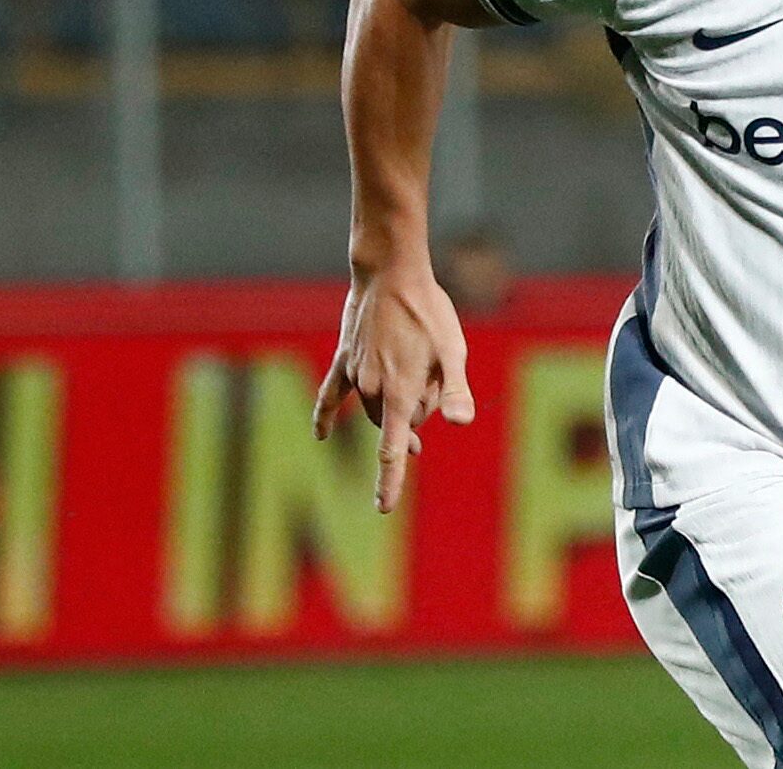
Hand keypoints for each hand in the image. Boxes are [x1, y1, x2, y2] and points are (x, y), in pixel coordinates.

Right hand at [313, 258, 475, 512]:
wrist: (391, 274)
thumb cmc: (429, 312)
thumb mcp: (452, 350)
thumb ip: (454, 389)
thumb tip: (461, 423)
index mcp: (399, 393)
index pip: (391, 449)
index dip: (389, 481)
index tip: (382, 508)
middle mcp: (372, 390)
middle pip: (396, 423)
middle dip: (416, 419)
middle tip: (436, 384)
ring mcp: (355, 375)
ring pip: (376, 408)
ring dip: (395, 406)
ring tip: (420, 372)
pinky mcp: (344, 359)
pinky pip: (330, 394)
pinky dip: (327, 414)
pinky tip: (321, 434)